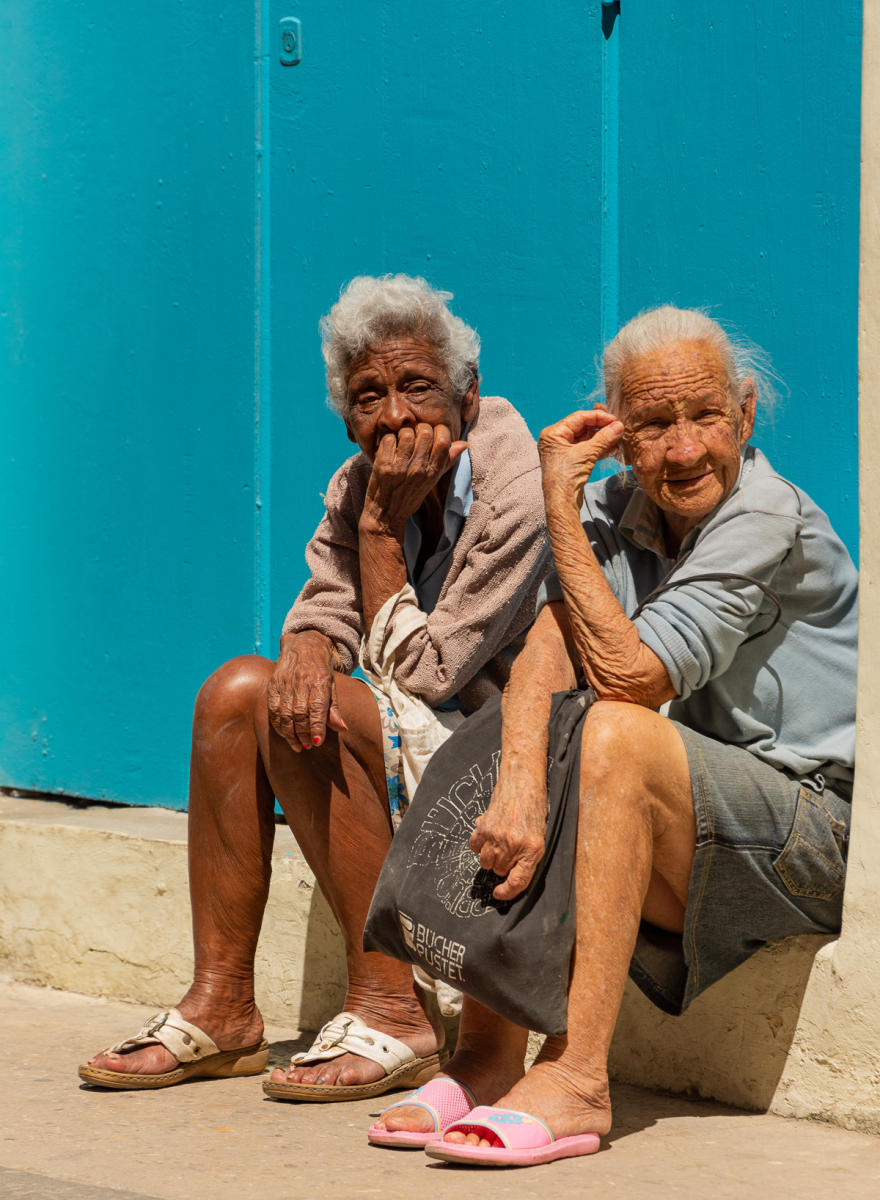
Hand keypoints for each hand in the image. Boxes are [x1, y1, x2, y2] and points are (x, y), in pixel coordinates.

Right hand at [267, 631, 346, 750]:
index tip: (317, 742)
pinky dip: (278, 725)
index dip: (316, 727)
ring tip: (297, 746)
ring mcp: (285, 682)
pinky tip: (285, 734)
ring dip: (290, 733)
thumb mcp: (332, 685)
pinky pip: (273, 709)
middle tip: (308, 747)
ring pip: (284, 713)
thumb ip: (334, 708)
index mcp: (319, 679)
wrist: (304, 644)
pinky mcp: (273, 684)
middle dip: (303, 734)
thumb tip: (342, 728)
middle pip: (299, 713)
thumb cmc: (321, 669)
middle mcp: (301, 680)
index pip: (317, 707)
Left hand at [362, 423, 467, 536]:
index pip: (443, 441)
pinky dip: (388, 439)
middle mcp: (418, 469)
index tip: (433, 434)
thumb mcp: (432, 481)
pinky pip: (388, 439)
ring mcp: (400, 467)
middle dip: (421, 428)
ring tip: (402, 441)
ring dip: (403, 433)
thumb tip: (464, 444)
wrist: (386, 514)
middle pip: (425, 432)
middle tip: (416, 435)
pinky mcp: (383, 465)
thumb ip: (447, 461)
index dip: (439, 431)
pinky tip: (390, 447)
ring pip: (406, 433)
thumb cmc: (410, 496)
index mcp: (432, 472)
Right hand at [470, 767, 547, 901]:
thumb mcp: (538, 835)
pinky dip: (480, 844)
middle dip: (503, 865)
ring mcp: (497, 835)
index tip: (499, 893)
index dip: (507, 892)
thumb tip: (508, 875)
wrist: (523, 781)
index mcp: (532, 849)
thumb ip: (526, 856)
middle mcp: (514, 844)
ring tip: (499, 842)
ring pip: (486, 861)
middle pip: (499, 871)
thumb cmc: (534, 808)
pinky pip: (475, 847)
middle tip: (509, 851)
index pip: (518, 881)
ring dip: (491, 856)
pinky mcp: (483, 826)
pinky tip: (488, 835)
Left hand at [538, 406, 623, 511]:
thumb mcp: (587, 454)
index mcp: (553, 434)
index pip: (578, 417)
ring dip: (602, 439)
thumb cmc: (566, 478)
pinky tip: (612, 448)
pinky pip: (586, 449)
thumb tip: (618, 426)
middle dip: (601, 428)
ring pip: (586, 438)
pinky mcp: (570, 461)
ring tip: (617, 439)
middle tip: (617, 429)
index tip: (614, 419)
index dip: (598, 417)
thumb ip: (603, 438)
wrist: (562, 503)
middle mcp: (555, 440)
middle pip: (582, 427)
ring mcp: (562, 451)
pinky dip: (598, 448)